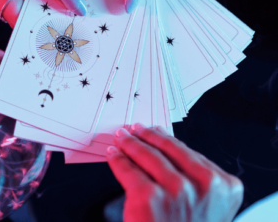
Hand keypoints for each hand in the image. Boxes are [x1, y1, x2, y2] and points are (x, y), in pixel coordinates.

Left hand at [106, 124, 242, 221]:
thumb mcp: (204, 208)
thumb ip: (194, 182)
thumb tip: (164, 150)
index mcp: (224, 186)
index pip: (188, 152)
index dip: (166, 139)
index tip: (153, 131)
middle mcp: (204, 185)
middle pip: (169, 149)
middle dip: (147, 135)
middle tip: (134, 129)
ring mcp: (177, 190)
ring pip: (147, 156)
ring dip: (130, 143)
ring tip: (122, 137)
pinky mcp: (149, 197)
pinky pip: (128, 170)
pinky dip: (118, 159)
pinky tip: (114, 154)